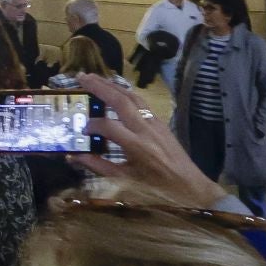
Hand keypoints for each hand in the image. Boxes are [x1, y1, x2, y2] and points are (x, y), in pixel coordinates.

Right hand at [73, 74, 227, 207]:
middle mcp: (146, 129)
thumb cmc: (157, 188)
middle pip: (121, 101)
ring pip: (132, 96)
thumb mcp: (126, 181)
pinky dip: (125, 93)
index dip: (92, 125)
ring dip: (112, 85)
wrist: (190, 186)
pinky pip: (141, 102)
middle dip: (100, 87)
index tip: (82, 131)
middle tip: (81, 77)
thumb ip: (99, 166)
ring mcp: (155, 123)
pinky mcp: (161, 122)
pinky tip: (116, 91)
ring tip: (94, 78)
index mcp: (137, 146)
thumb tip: (76, 157)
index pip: (108, 126)